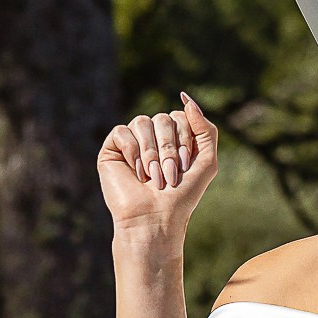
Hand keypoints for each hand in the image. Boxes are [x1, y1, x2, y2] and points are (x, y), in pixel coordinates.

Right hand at [98, 93, 220, 250]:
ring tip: (153, 177)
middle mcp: (152, 137)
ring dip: (152, 153)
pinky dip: (133, 151)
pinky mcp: (111, 150)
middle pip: (162, 118)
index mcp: (173, 138)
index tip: (186, 166)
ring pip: (142, 121)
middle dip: (169, 148)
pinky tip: (136, 173)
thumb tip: (185, 98)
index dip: (185, 139)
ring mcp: (131, 143)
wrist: (155, 219)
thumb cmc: (182, 196)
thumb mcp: (206, 160)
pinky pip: (121, 131)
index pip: (180, 116)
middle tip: (169, 175)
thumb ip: (205, 128)